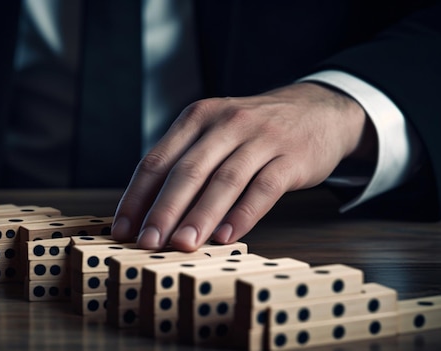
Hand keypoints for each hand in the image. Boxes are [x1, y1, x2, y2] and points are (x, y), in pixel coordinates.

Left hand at [111, 82, 371, 250]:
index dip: (137, 197)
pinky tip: (227, 236)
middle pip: (187, 171)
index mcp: (198, 117)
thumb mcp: (216, 131)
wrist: (318, 110)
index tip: (122, 229)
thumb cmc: (255, 130)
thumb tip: (148, 211)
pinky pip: (264, 188)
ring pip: (224, 181)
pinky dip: (244, 214)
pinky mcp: (291, 157)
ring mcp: (261, 138)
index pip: (157, 160)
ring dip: (200, 217)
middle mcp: (226, 123)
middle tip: (147, 243)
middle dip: (163, 211)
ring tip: (182, 245)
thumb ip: (186, 162)